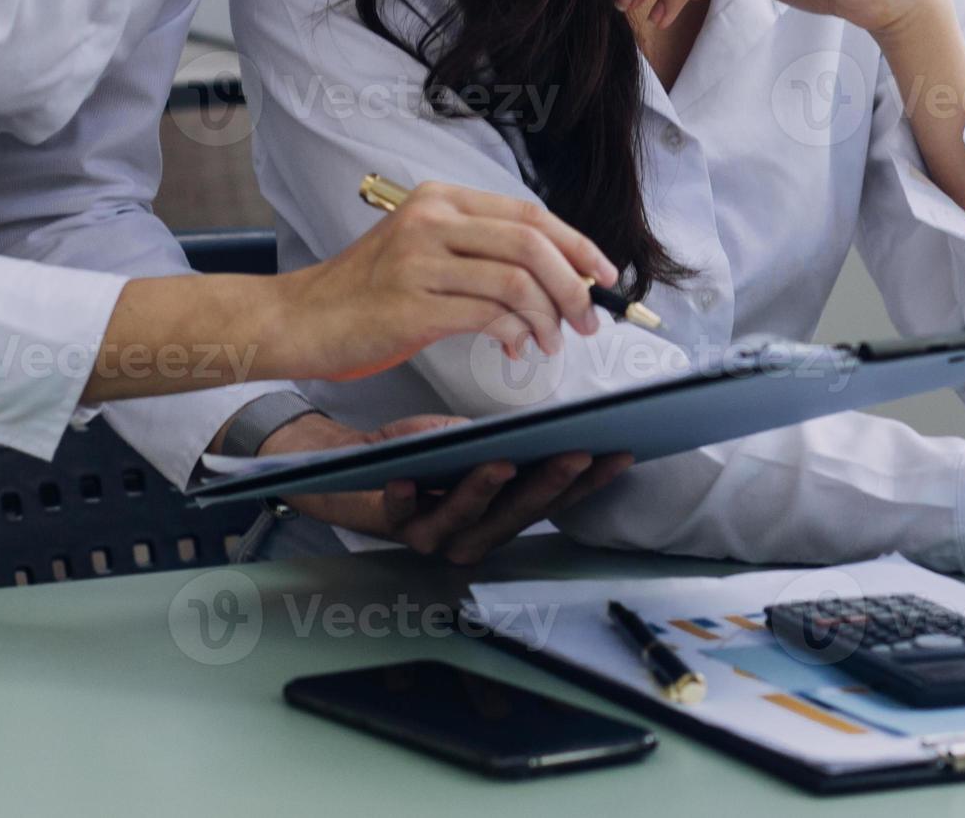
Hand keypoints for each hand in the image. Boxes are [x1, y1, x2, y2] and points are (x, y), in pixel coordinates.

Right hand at [263, 182, 618, 380]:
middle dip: (574, 286)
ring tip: (552, 342)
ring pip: (517, 281)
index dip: (578, 245)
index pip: (531, 214)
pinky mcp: (412, 304)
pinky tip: (516, 347)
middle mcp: (432, 220)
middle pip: (533, 244)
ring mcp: (420, 260)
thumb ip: (479, 252)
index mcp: (440, 199)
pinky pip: (489, 315)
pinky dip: (516, 334)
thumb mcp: (422, 251)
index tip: (605, 276)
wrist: (299, 318)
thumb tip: (555, 276)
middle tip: (588, 319)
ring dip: (549, 317)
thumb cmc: (365, 293)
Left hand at [268, 414, 634, 565]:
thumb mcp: (463, 441)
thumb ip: (498, 444)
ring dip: (484, 492)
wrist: (346, 466)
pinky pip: (397, 515)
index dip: (586, 482)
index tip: (618, 453)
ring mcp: (429, 534)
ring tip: (501, 462)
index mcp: (496, 516)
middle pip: (515, 516)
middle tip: (576, 454)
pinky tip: (404, 481)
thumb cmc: (412, 454)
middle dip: (547, 485)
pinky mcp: (386, 523)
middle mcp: (468, 536)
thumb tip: (543, 427)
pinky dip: (403, 499)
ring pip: (464, 520)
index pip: (550, 501)